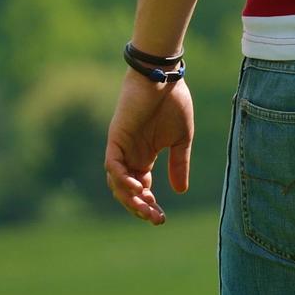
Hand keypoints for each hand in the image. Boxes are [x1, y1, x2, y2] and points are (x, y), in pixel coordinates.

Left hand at [103, 69, 193, 224]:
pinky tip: (137, 188)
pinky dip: (121, 178)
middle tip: (155, 218)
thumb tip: (180, 191)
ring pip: (117, 182)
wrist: (164, 76)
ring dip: (129, 198)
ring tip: (146, 207)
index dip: (149, 205)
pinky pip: (112, 164)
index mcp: (145, 157)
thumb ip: (179, 165)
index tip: (161, 218)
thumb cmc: (174, 103)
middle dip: (139, 208)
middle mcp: (130, 155)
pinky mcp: (116, 137)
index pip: (141, 189)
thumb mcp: (182, 140)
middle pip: (127, 191)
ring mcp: (122, 147)